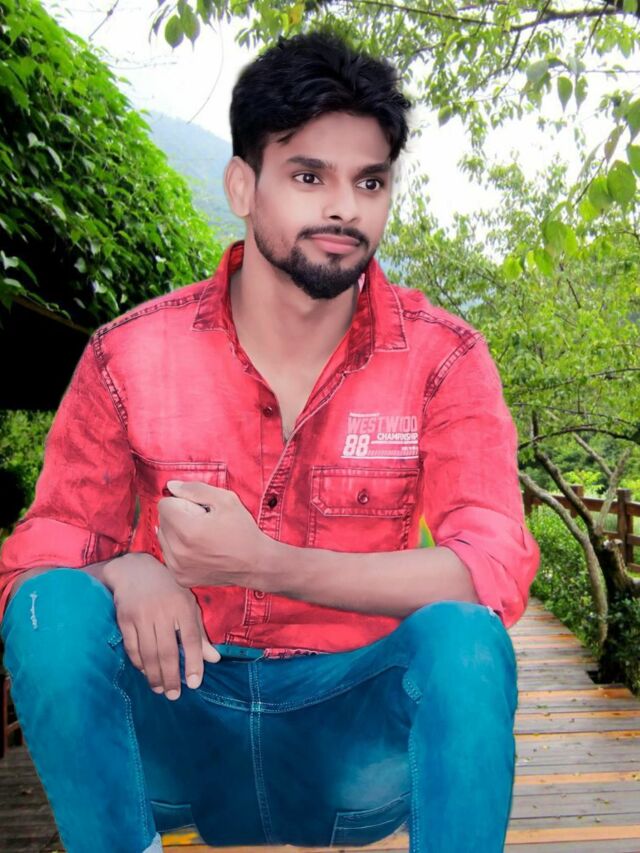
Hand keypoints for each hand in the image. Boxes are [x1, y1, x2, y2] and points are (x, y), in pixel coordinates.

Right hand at [105, 553, 220, 699]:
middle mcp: (163, 611)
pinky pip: (132, 648)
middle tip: (174, 695)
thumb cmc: (167, 590)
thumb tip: (214, 659)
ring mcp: (142, 615)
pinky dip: (139, 663)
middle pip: (167, 651)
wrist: (134, 570)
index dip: (194, 663)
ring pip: (149, 653)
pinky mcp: (124, 619)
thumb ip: (199, 633)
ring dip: (154, 675)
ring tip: (160, 689)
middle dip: (171, 676)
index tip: (194, 683)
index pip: (191, 640)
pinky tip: (145, 672)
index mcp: (182, 606)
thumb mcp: (187, 605)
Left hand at [156, 481, 273, 590]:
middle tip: (202, 523)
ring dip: (177, 533)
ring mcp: (178, 567)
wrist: (255, 563)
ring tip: (200, 537)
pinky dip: (179, 550)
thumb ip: (195, 489)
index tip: (200, 509)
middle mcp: (178, 551)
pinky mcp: (180, 577)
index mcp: (187, 530)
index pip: (164, 505)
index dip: (182, 502)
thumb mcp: (225, 500)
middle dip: (178, 517)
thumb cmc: (242, 530)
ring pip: (163, 538)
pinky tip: (198, 550)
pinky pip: (169, 555)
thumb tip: (171, 486)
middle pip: (162, 521)